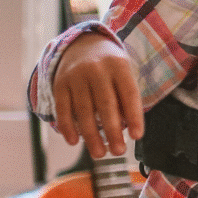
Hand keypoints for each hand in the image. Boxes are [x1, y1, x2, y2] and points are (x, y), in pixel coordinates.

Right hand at [52, 33, 144, 157]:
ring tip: (100, 153)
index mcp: (119, 65)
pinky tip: (75, 141)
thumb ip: (126, 96)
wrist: (82, 44)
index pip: (128, 93)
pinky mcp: (59, 84)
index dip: (134, 116)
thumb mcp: (123, 72)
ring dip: (91, 135)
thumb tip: (127, 128)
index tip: (137, 136)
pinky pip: (63, 108)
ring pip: (84, 110)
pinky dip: (68, 127)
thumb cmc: (110, 66)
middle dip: (112, 131)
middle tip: (119, 152)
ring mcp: (76, 76)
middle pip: (106, 104)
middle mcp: (97, 69)